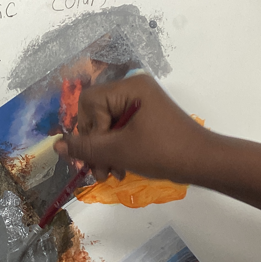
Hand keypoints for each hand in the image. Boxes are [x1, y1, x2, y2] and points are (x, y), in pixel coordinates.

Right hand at [54, 74, 212, 183]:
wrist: (203, 163)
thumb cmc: (164, 152)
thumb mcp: (120, 151)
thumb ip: (85, 148)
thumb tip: (57, 145)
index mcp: (129, 87)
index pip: (89, 103)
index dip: (87, 130)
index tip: (98, 153)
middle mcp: (134, 89)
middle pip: (95, 115)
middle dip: (95, 145)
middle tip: (100, 172)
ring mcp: (140, 103)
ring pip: (106, 126)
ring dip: (104, 152)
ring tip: (110, 174)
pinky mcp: (145, 118)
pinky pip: (119, 130)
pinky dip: (116, 150)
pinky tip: (120, 169)